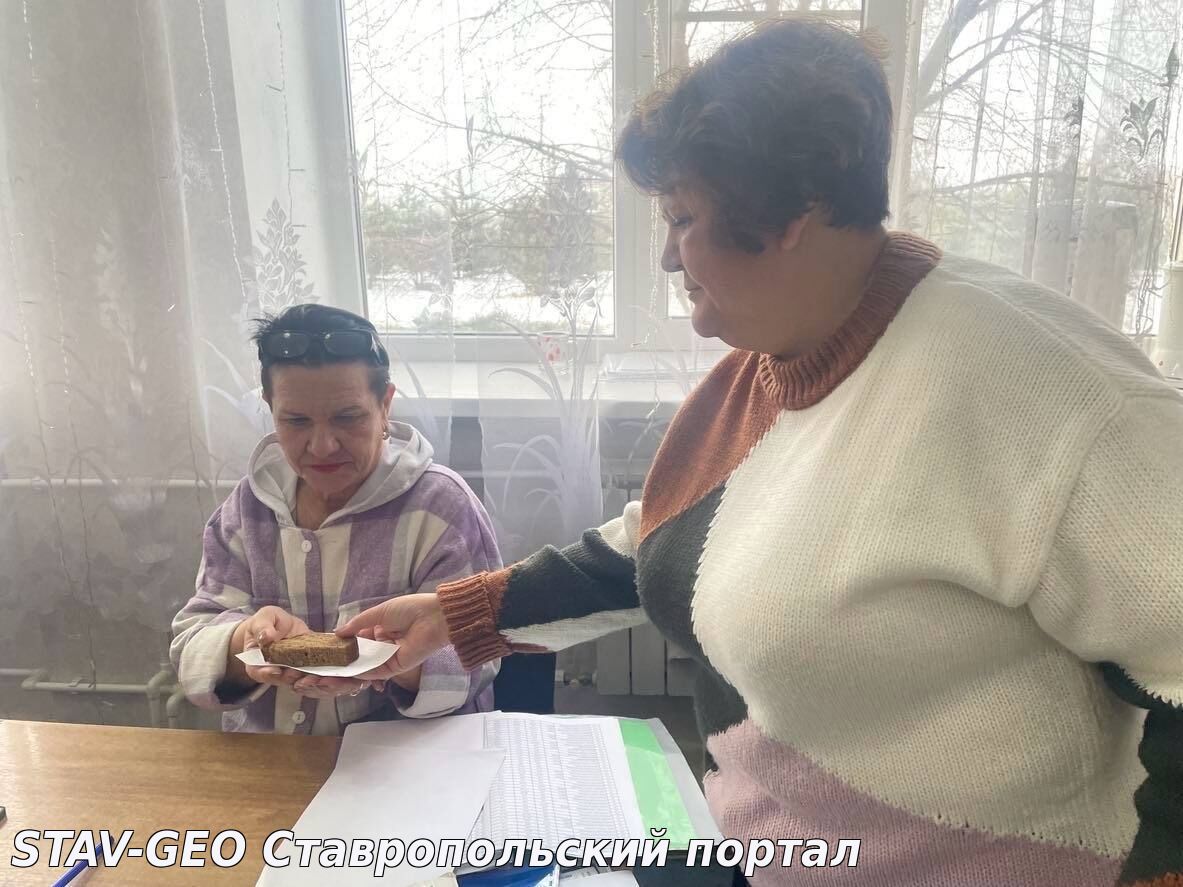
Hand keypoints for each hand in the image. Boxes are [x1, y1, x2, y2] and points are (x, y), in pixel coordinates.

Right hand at [229, 607, 366, 697]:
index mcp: (260, 665)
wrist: (275, 627)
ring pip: (311, 686)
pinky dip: (337, 681)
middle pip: (292, 684)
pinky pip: (324, 679)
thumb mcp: (262, 620)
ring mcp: (298, 673)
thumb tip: (266, 636)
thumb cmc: (266, 623)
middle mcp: (280, 674)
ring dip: (325, 686)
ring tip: (336, 680)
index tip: (288, 672)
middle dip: (307, 684)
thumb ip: (262, 627)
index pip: (265, 674)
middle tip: (316, 679)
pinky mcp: (314, 667)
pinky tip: (349, 680)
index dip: (276, 675)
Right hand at [337, 593, 447, 689]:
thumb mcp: (379, 612)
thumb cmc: (409, 609)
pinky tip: (348, 674)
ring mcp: (391, 657)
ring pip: (367, 666)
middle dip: (344, 661)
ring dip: (350, 670)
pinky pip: (377, 672)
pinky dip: (363, 673)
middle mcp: (386, 644)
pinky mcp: (397, 667)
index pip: (360, 640)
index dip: (345, 645)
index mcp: (382, 628)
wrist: (434, 617)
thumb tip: (337, 632)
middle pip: (362, 655)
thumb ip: (358, 624)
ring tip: (330, 674)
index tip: (328, 650)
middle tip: (324, 667)